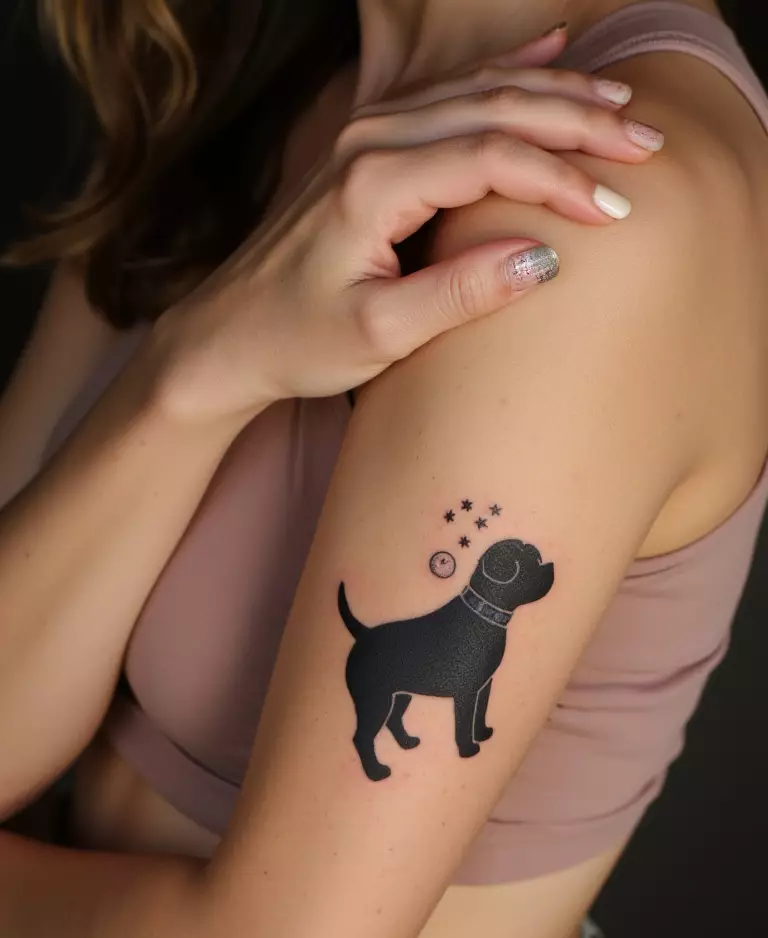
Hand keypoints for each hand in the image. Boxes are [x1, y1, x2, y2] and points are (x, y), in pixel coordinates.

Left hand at [155, 27, 662, 421]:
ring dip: (552, 94)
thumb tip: (542, 257)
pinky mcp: (365, 143)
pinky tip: (549, 54)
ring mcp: (365, 134)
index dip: (562, 178)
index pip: (492, 158)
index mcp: (373, 184)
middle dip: (576, 121)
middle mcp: (369, 141)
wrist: (228, 335)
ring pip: (476, 92)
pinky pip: (447, 93)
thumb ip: (458, 294)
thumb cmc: (296, 341)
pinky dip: (506, 74)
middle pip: (493, 108)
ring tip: (618, 105)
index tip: (617, 206)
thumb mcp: (377, 335)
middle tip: (643, 140)